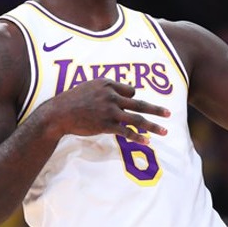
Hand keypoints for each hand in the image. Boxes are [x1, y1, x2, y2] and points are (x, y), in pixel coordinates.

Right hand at [43, 78, 169, 144]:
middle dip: (156, 110)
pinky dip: (138, 137)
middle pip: (139, 103)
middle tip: (169, 113)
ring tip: (164, 131)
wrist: (58, 113)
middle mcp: (111, 96)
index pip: (130, 91)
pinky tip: (147, 142)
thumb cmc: (73, 100)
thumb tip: (127, 92)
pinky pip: (126, 132)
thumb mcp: (90, 87)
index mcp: (108, 84)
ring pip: (137, 119)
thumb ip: (107, 89)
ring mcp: (110, 111)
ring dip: (153, 126)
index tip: (134, 106)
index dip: (132, 99)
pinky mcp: (106, 124)